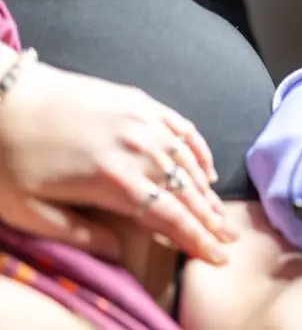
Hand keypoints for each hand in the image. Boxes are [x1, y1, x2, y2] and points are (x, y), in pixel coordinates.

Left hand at [0, 58, 235, 263]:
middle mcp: (138, 150)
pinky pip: (183, 128)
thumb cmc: (9, 157)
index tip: (216, 255)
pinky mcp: (141, 103)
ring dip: (207, 190)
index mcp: (114, 181)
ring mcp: (143, 122)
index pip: (170, 217)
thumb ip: (76, 234)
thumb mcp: (28, 209)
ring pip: (189, 162)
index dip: (196, 238)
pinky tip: (206, 168)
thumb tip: (116, 253)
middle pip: (187, 191)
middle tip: (229, 238)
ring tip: (218, 211)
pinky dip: (199, 150)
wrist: (5, 96)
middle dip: (211, 218)